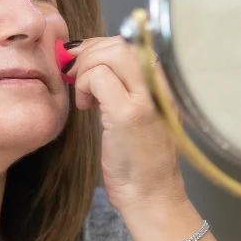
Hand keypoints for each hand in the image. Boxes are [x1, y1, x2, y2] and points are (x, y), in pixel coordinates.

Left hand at [67, 37, 187, 213]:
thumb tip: (93, 58)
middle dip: (90, 52)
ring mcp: (148, 99)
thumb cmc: (140, 162)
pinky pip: (99, 77)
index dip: (102, 45)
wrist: (152, 198)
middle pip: (122, 42)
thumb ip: (124, 87)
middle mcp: (162, 86)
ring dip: (86, 68)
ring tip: (83, 93)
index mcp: (165, 84)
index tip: (84, 62)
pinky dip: (84, 85)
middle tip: (75, 74)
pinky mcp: (131, 115)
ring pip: (112, 53)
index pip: (133, 42)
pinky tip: (86, 106)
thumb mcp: (138, 115)